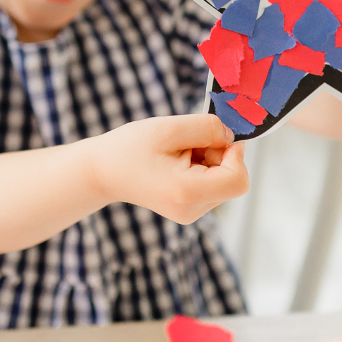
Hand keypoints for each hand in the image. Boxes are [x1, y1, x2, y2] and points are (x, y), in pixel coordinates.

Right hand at [89, 114, 249, 224]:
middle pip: (232, 179)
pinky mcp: (188, 209)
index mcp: (188, 193)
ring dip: (209, 158)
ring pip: (223, 180)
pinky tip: (177, 162)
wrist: (103, 171)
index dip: (235, 154)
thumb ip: (207, 129)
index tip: (214, 137)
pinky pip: (211, 184)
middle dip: (218, 154)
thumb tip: (232, 136)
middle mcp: (192, 210)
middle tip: (187, 142)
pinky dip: (202, 167)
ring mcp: (191, 213)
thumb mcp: (169, 128)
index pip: (238, 180)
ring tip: (177, 152)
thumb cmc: (130, 148)